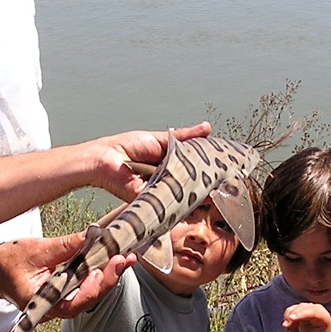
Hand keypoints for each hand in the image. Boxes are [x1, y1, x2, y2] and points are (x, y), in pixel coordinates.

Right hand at [0, 235, 136, 320]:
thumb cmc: (5, 263)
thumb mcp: (35, 250)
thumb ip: (65, 246)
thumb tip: (92, 235)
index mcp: (42, 303)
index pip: (73, 304)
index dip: (91, 290)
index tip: (103, 271)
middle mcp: (54, 308)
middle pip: (88, 300)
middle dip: (109, 280)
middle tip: (124, 259)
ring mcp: (60, 302)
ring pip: (89, 295)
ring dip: (108, 276)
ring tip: (125, 258)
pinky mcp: (64, 293)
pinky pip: (85, 287)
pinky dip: (100, 274)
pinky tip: (112, 261)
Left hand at [88, 122, 211, 201]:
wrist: (106, 159)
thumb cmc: (127, 147)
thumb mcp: (161, 139)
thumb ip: (185, 137)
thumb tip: (207, 128)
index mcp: (170, 164)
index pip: (194, 168)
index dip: (208, 169)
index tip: (224, 168)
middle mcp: (167, 179)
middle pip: (191, 183)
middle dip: (204, 182)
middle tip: (221, 180)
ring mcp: (161, 192)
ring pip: (182, 194)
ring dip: (194, 192)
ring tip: (210, 189)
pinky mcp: (152, 201)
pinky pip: (169, 203)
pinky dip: (178, 199)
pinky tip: (191, 196)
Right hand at [283, 302, 330, 331]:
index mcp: (323, 317)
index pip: (312, 312)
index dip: (301, 314)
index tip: (291, 318)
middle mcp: (316, 309)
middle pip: (301, 308)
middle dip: (292, 317)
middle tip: (286, 328)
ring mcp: (308, 308)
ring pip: (294, 309)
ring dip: (289, 320)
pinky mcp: (301, 309)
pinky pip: (290, 311)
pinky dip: (287, 319)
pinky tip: (289, 328)